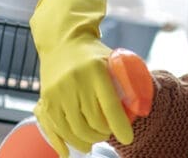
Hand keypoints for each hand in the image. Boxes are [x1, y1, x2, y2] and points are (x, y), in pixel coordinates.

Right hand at [30, 0, 132, 156]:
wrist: (63, 41)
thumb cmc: (94, 54)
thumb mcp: (115, 60)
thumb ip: (128, 81)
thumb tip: (141, 107)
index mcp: (96, 71)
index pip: (110, 105)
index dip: (120, 125)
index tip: (128, 138)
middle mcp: (75, 81)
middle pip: (93, 120)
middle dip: (104, 133)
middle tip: (110, 134)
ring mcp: (58, 91)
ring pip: (75, 128)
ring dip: (88, 140)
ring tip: (97, 139)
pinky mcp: (46, 99)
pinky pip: (57, 128)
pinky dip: (68, 141)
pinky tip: (77, 147)